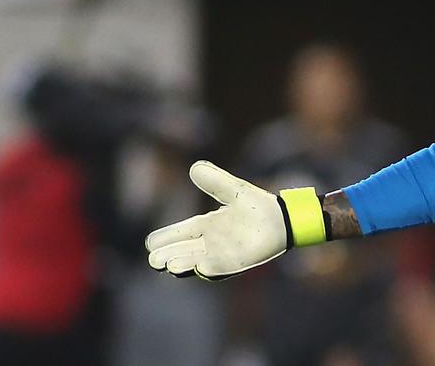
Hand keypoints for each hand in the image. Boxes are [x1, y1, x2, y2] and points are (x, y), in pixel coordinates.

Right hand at [146, 160, 325, 279]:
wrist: (282, 218)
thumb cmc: (257, 205)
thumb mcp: (234, 190)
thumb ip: (215, 180)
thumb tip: (194, 166)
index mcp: (204, 225)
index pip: (178, 233)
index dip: (164, 238)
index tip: (152, 243)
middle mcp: (209, 242)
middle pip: (182, 251)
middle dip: (168, 256)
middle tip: (155, 260)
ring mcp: (222, 254)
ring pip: (196, 261)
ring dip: (184, 264)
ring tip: (170, 266)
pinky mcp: (237, 262)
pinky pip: (221, 268)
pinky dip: (211, 269)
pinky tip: (201, 268)